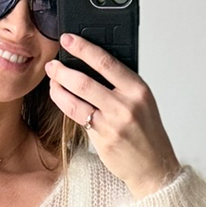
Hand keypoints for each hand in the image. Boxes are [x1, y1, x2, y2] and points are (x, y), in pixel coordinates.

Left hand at [45, 33, 181, 198]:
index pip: (106, 62)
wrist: (153, 166)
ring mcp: (113, 123)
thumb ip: (122, 85)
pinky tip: (60, 98)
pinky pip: (78, 118)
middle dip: (62, 70)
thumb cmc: (147, 132)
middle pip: (85, 81)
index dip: (83, 48)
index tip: (68, 40)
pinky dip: (65, 105)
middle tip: (52, 64)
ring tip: (52, 80)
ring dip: (58, 88)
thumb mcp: (142, 102)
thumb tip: (93, 66)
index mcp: (138, 89)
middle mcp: (126, 104)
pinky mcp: (102, 139)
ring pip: (77, 100)